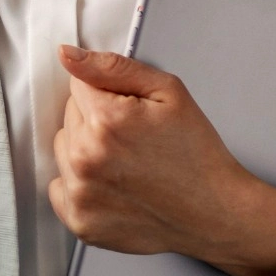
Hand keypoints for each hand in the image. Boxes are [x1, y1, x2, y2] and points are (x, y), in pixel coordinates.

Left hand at [49, 46, 275, 275]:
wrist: (216, 213)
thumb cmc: (197, 154)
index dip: (106, 94)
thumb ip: (112, 67)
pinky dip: (80, 184)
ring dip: (85, 151)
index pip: (76, 85)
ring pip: (62, 148)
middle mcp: (85, 157)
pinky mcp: (79, 220)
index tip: (131, 113)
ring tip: (126, 163)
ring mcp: (80, 193)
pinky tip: (114, 185)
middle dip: (95, 120)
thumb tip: (67, 55)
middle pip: (68, 116)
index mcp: (106, 120)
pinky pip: (59, 186)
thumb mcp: (168, 92)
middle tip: (134, 139)